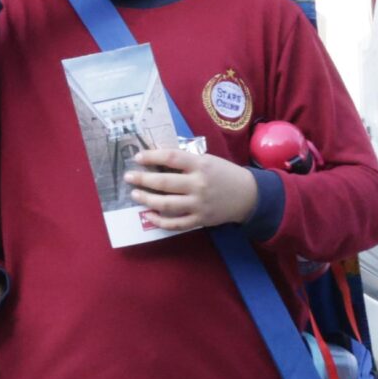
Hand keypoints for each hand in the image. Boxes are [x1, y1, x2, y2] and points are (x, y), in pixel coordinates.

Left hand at [128, 147, 260, 232]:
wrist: (249, 195)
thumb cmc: (223, 173)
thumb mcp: (207, 160)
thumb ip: (184, 159)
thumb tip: (156, 155)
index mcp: (200, 165)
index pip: (171, 158)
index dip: (152, 156)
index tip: (138, 157)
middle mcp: (199, 184)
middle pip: (165, 183)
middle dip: (143, 179)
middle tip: (128, 177)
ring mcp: (199, 204)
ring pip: (167, 204)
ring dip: (147, 200)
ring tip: (135, 195)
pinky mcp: (201, 219)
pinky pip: (176, 223)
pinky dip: (160, 221)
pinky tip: (148, 215)